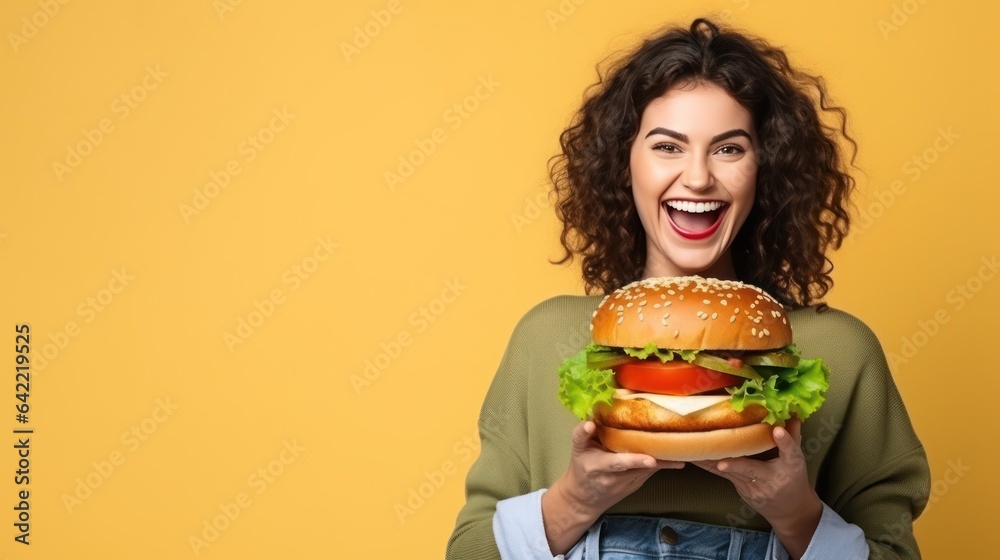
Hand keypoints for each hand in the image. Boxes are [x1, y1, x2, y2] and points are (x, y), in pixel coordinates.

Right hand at [541, 420, 682, 554]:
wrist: (584, 499)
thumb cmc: (581, 468)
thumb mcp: (577, 450)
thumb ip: (582, 434)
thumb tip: (590, 420)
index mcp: (597, 466)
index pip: (615, 463)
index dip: (632, 460)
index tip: (649, 459)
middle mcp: (613, 477)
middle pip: (636, 468)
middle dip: (651, 463)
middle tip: (672, 458)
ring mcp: (626, 484)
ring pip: (647, 471)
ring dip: (663, 462)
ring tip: (680, 452)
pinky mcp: (635, 485)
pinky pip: (650, 472)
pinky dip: (662, 464)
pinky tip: (676, 457)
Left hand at [692, 418, 821, 557]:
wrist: (790, 511)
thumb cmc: (793, 479)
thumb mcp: (797, 459)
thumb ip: (793, 436)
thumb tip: (793, 413)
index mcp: (791, 466)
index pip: (790, 453)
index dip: (785, 442)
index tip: (778, 431)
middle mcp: (772, 478)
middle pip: (753, 469)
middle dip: (736, 465)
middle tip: (722, 462)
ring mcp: (755, 487)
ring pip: (732, 473)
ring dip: (713, 463)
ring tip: (696, 453)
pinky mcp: (742, 490)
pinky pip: (724, 476)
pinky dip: (710, 466)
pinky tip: (695, 459)